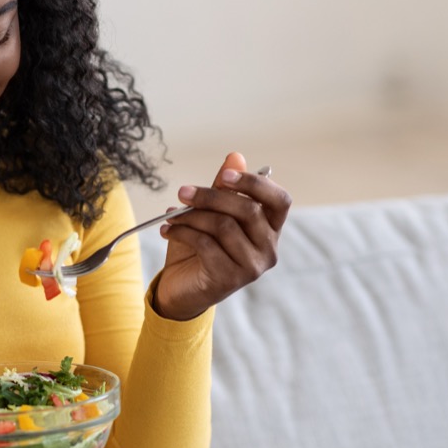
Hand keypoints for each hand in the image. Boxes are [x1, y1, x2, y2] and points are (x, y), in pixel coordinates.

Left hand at [152, 151, 290, 320]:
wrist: (182, 291)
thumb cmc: (201, 248)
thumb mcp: (211, 213)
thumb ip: (224, 187)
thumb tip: (235, 156)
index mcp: (270, 229)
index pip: (280, 200)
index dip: (255, 184)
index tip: (225, 175)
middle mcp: (268, 249)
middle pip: (248, 210)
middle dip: (212, 196)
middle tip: (183, 192)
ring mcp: (252, 267)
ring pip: (224, 226)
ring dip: (191, 216)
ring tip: (171, 215)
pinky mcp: (229, 279)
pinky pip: (206, 244)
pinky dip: (183, 232)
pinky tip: (168, 230)